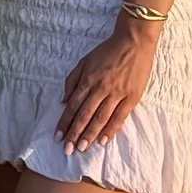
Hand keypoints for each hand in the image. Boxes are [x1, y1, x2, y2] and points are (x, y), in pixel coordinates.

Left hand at [59, 23, 157, 150]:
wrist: (133, 42)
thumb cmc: (107, 51)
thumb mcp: (84, 61)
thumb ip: (72, 80)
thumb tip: (63, 100)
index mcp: (88, 79)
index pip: (73, 105)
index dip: (65, 122)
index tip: (58, 135)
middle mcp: (100, 88)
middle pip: (84, 115)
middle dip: (74, 133)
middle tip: (67, 150)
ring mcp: (117, 94)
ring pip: (100, 118)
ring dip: (90, 134)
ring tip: (82, 148)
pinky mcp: (131, 97)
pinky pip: (119, 117)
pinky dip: (111, 129)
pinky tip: (103, 140)